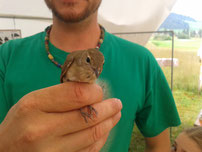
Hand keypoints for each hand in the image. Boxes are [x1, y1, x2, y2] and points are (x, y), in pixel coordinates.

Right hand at [0, 82, 121, 151]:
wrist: (5, 151)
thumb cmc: (22, 121)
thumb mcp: (35, 100)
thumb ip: (62, 94)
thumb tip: (92, 90)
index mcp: (34, 106)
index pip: (77, 94)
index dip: (94, 91)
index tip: (99, 91)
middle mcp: (41, 130)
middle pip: (88, 116)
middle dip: (108, 108)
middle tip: (117, 103)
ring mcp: (50, 151)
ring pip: (92, 135)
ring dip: (109, 123)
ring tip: (116, 114)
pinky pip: (89, 150)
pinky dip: (100, 138)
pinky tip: (104, 130)